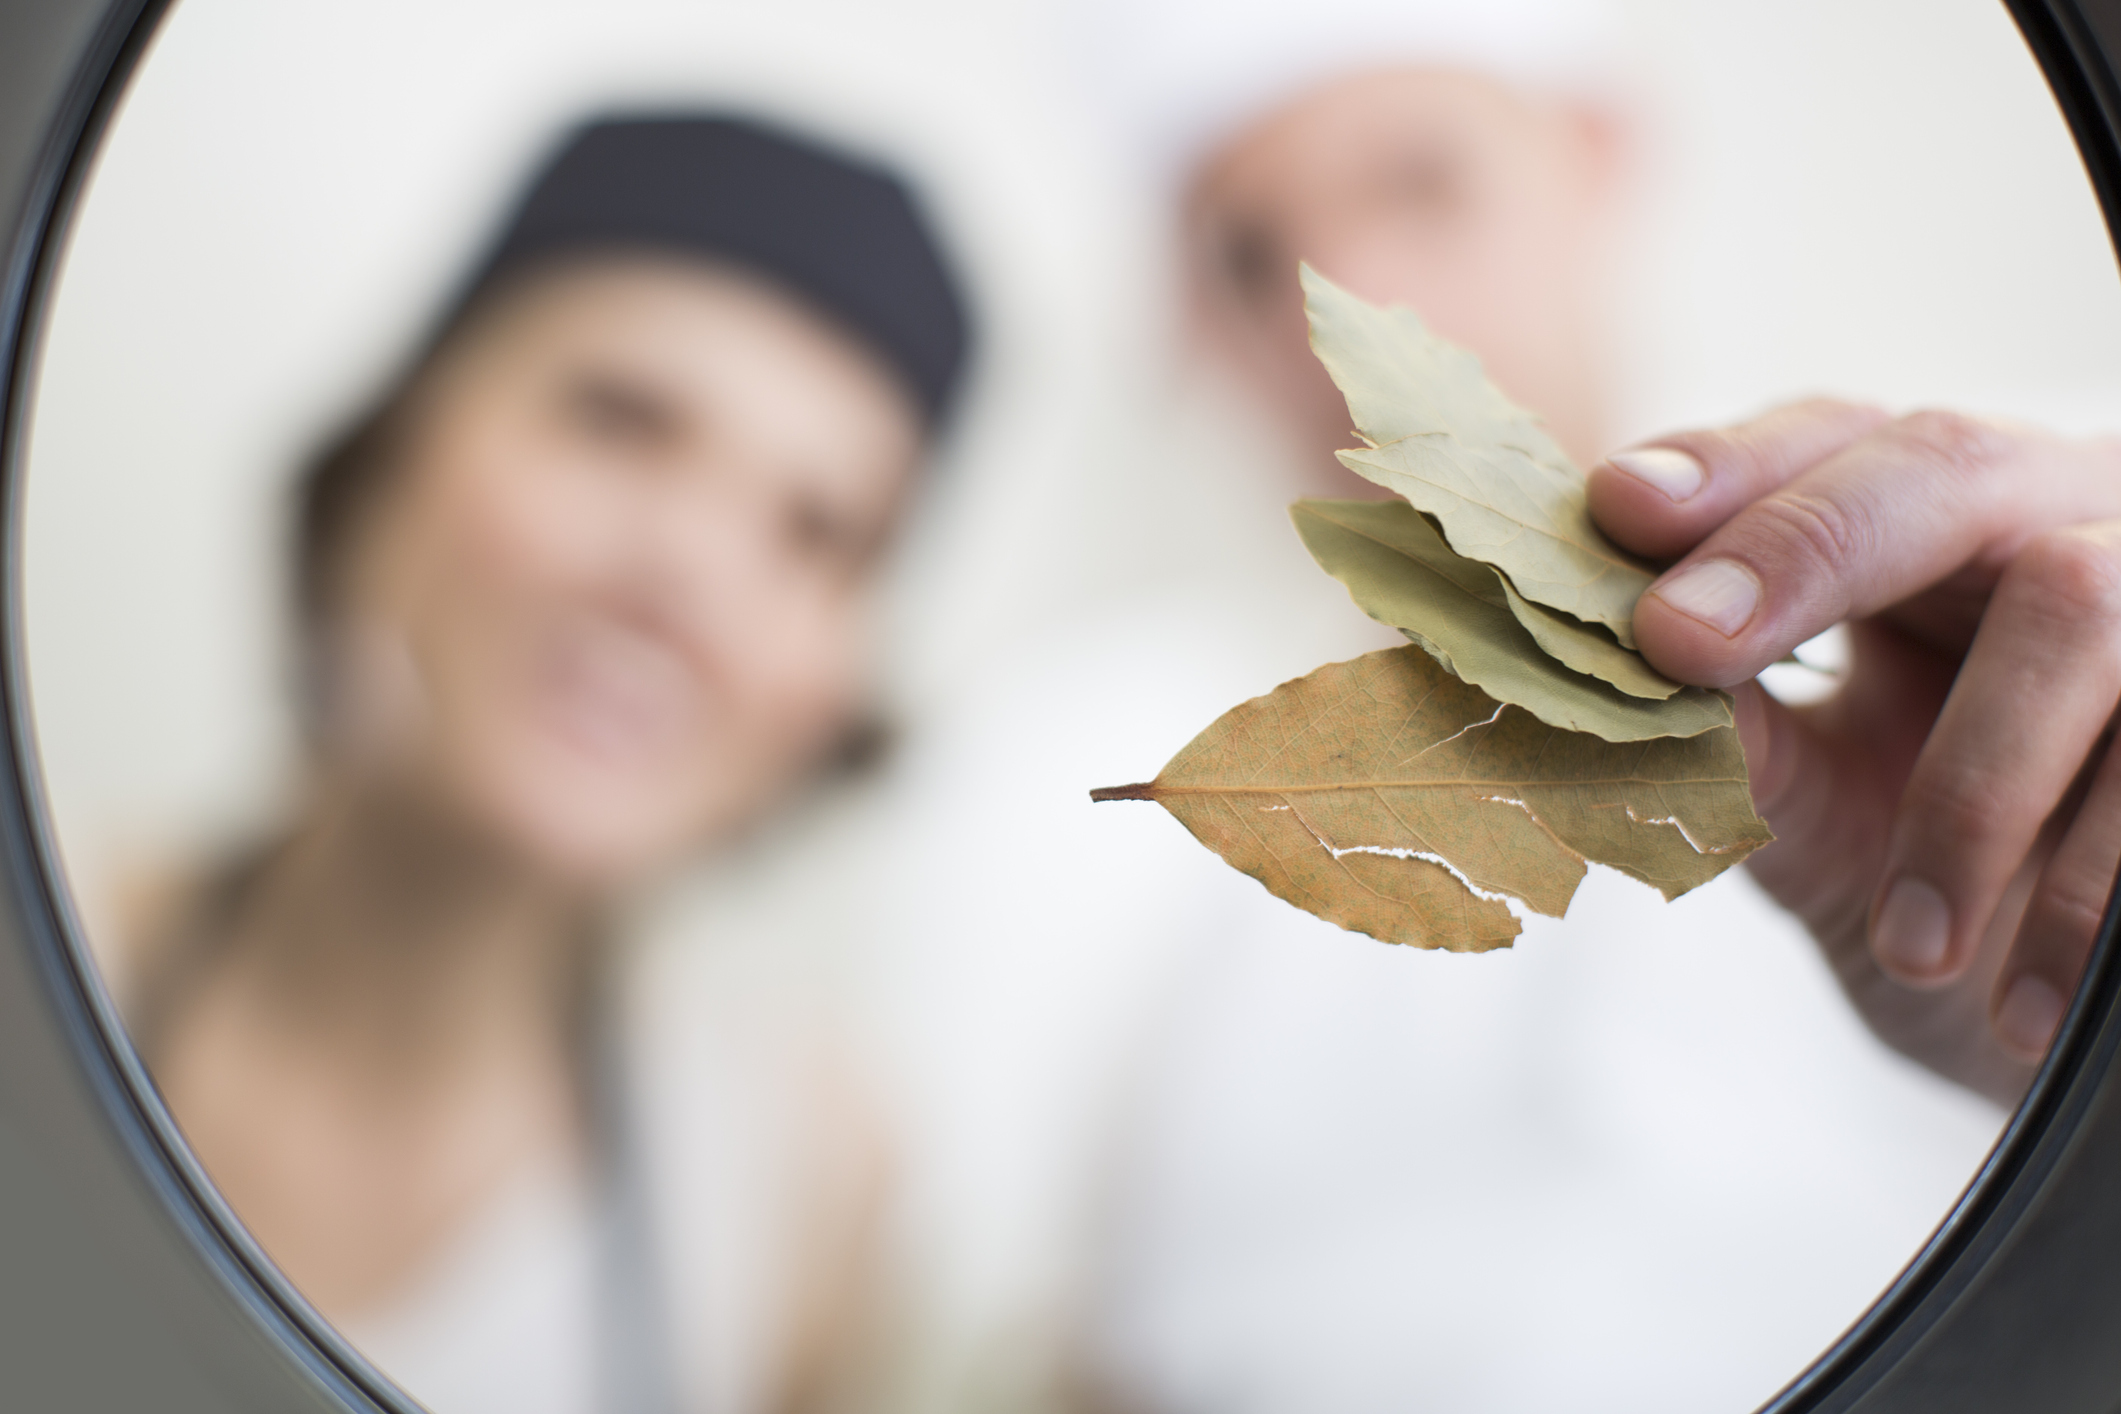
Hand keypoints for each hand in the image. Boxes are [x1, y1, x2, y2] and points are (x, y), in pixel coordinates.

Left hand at [1587, 400, 2120, 1104]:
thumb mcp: (1823, 806)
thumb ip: (1743, 745)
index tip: (1619, 506)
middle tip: (1681, 643)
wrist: (2070, 1008)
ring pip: (2079, 608)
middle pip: (1948, 463)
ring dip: (1973, 787)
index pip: (1827, 440)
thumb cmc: (1934, 876)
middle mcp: (2058, 517)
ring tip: (1911, 945)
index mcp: (1935, 525)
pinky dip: (2086, 891)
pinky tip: (2023, 1005)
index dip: (1726, 466)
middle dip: (1803, 549)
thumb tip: (1632, 681)